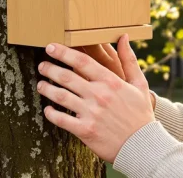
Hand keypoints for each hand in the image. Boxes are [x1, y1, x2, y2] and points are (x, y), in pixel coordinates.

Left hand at [37, 34, 153, 162]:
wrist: (142, 144)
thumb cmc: (140, 113)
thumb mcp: (139, 83)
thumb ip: (129, 60)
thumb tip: (124, 37)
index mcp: (111, 81)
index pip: (81, 61)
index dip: (63, 52)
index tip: (51, 47)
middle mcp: (99, 95)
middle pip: (66, 77)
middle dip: (50, 68)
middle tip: (42, 65)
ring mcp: (91, 113)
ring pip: (60, 96)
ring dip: (46, 88)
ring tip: (40, 84)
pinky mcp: (85, 130)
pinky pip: (61, 119)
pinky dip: (51, 113)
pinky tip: (47, 109)